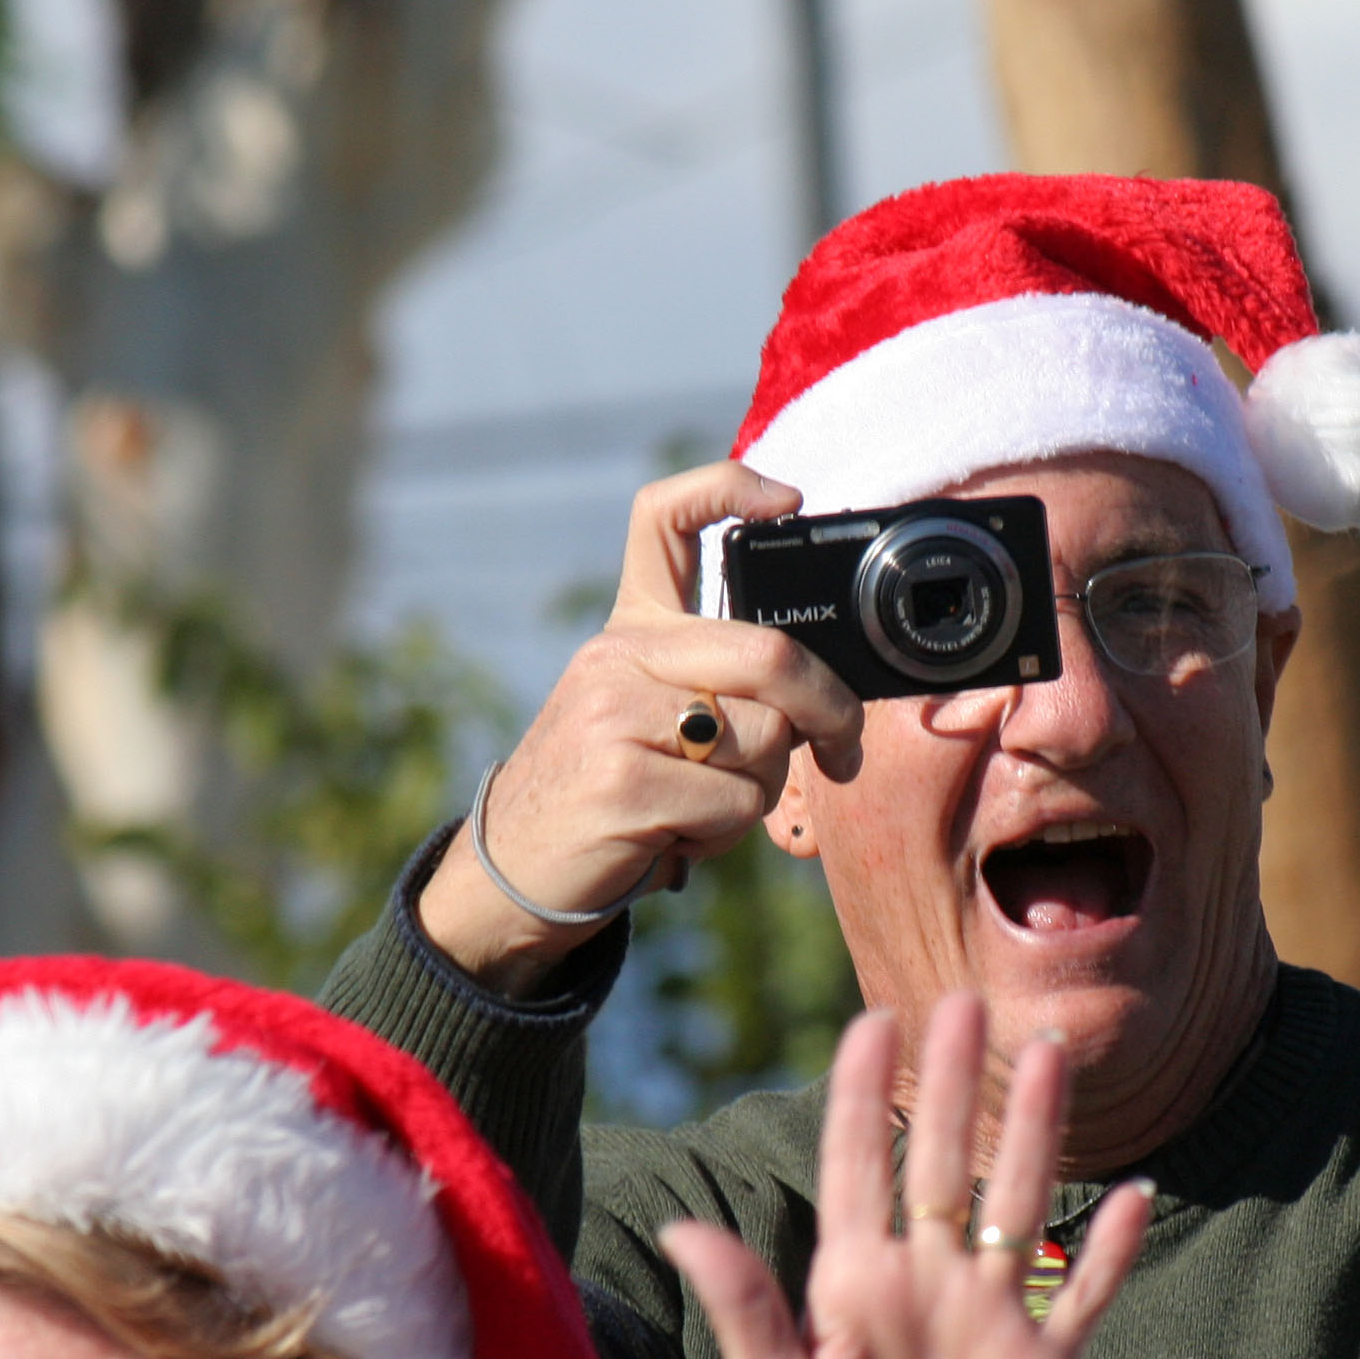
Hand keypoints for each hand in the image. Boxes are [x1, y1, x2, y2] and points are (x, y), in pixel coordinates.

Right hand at [417, 463, 864, 992]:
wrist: (515, 870)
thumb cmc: (608, 794)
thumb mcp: (646, 716)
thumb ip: (718, 687)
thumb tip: (821, 700)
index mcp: (631, 629)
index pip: (663, 518)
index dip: (729, 488)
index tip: (788, 501)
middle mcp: (618, 657)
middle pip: (768, 654)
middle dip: (831, 709)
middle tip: (844, 748)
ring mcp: (613, 717)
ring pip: (763, 743)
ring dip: (761, 792)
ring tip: (702, 808)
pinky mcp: (621, 784)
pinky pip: (734, 805)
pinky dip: (725, 836)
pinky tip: (675, 838)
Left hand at [663, 994, 1149, 1358]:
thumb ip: (746, 1312)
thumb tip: (681, 1230)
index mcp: (851, 1283)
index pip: (857, 1165)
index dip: (863, 1093)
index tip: (873, 1017)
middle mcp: (924, 1282)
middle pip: (942, 1159)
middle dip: (954, 1082)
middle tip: (968, 1002)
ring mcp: (989, 1318)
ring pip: (1017, 1201)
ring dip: (1035, 1132)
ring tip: (1050, 1055)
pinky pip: (1082, 1296)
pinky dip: (1108, 1251)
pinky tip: (1135, 1195)